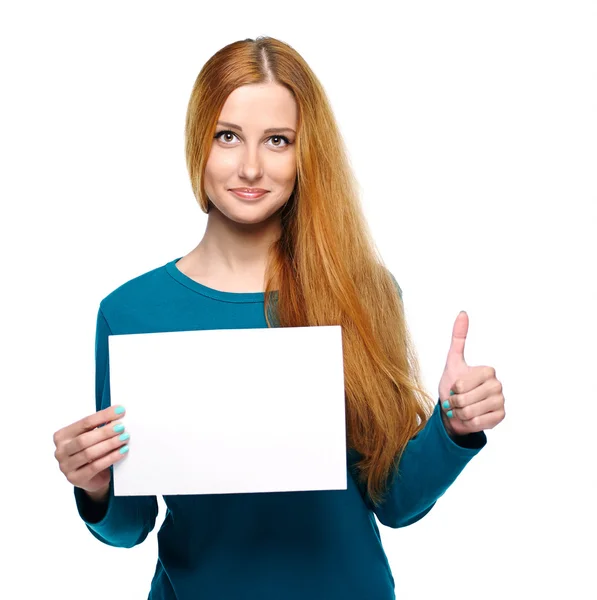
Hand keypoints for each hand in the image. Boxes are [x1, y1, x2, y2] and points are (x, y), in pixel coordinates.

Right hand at [53, 405, 129, 497]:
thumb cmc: (93, 452)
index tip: (120, 410)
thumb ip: (101, 426)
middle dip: (105, 432)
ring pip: (89, 453)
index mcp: (63, 436)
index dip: (103, 416)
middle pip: (84, 439)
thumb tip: (118, 414)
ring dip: (109, 444)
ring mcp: (65, 466)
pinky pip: (95, 466)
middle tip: (122, 427)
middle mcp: (61, 451)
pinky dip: (110, 457)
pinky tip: (122, 451)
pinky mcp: (75, 478)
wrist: (93, 477)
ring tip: (124, 438)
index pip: (84, 423)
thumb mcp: (94, 437)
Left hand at [438, 311, 505, 436]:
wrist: (455, 411)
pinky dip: (469, 423)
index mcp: (488, 371)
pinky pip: (478, 423)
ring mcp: (501, 401)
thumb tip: (463, 312)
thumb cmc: (452, 386)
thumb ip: (458, 337)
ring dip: (460, 414)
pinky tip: (472, 418)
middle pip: (464, 399)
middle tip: (457, 401)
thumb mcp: (452, 361)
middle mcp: (498, 385)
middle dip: (454, 403)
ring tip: (462, 409)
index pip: (461, 385)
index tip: (455, 387)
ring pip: (470, 412)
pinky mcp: (501, 417)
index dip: (452, 389)